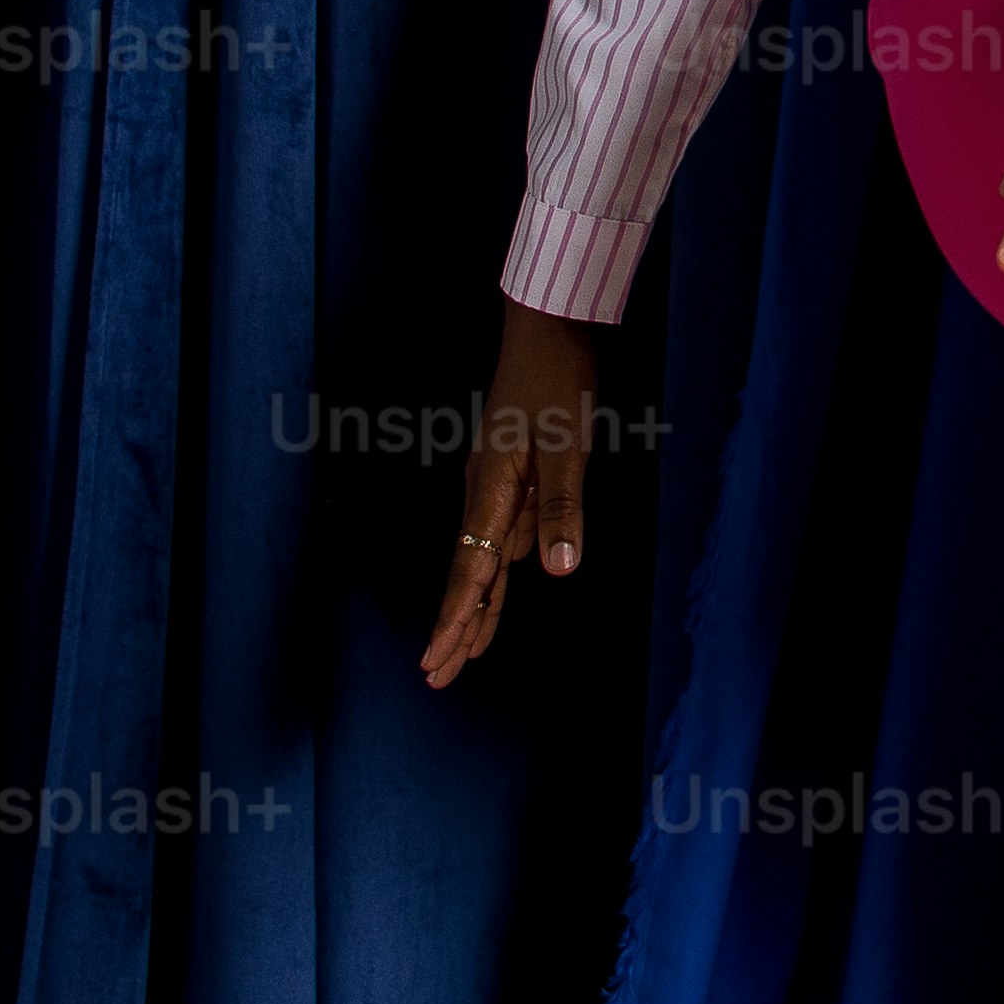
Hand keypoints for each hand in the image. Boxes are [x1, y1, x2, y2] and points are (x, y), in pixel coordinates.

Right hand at [421, 298, 605, 686]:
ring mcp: (497, 483)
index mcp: (491, 490)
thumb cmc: (557, 381)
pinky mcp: (514, 472)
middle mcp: (485, 492)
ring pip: (484, 558)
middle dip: (456, 625)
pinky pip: (502, 533)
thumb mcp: (567, 446)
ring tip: (463, 651)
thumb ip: (561, 508)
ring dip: (476, 604)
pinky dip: (499, 569)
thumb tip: (557, 570)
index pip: (470, 569)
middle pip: (469, 572)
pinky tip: (503, 587)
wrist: (548, 326)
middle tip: (436, 677)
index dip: (456, 617)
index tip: (436, 660)